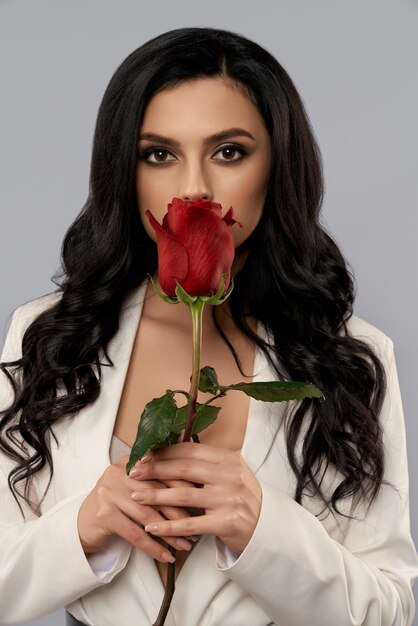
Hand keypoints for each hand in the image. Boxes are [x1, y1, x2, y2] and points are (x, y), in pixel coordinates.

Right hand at [77, 454, 198, 562]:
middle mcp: (118, 472)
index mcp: (130, 461)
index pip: (162, 469)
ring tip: (186, 544)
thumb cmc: (117, 502)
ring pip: (148, 515)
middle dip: (180, 511)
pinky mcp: (104, 514)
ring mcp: (109, 492)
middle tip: (197, 525)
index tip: (202, 497)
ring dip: (170, 533)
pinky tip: (167, 556)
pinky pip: (135, 533)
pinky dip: (153, 547)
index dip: (183, 483)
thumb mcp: (135, 485)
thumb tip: (194, 477)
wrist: (83, 523)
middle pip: (156, 492)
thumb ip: (157, 478)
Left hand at [130, 442, 262, 555]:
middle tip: (133, 472)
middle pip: (183, 469)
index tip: (144, 455)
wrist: (266, 528)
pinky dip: (168, 526)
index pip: (190, 451)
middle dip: (155, 469)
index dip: (164, 452)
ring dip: (156, 495)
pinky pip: (190, 525)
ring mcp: (228, 499)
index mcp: (229, 459)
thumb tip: (171, 450)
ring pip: (184, 495)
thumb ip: (206, 463)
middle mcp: (230, 476)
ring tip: (135, 496)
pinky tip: (151, 527)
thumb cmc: (241, 498)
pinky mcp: (226, 523)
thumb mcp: (230, 473)